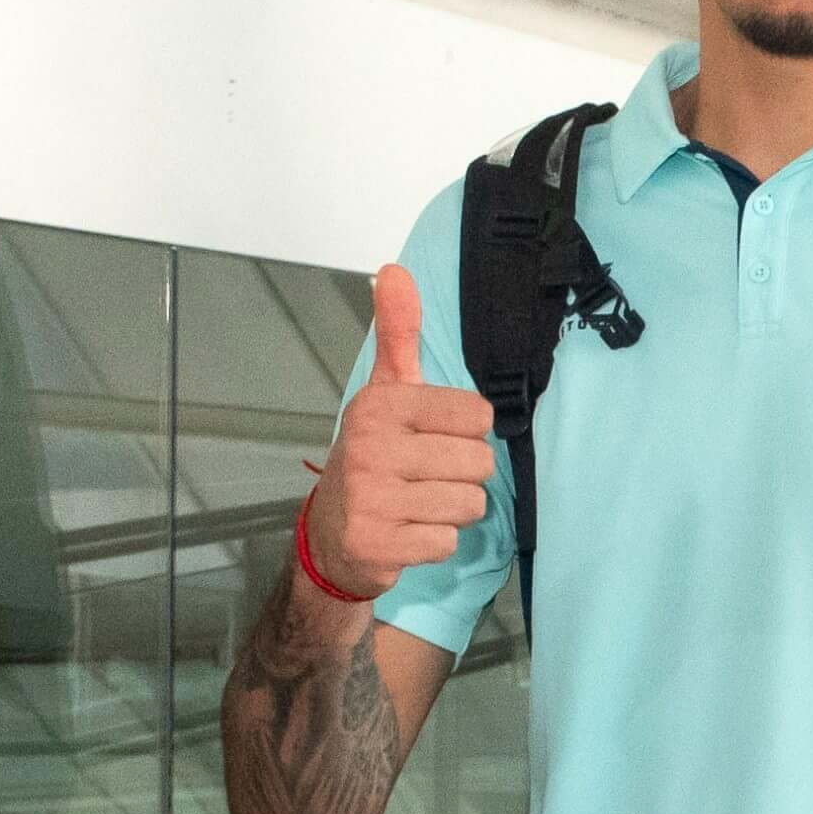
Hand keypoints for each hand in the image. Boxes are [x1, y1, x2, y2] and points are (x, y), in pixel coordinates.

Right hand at [305, 266, 494, 600]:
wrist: (331, 533)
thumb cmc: (375, 457)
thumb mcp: (387, 391)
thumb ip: (398, 333)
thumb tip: (394, 269)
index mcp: (382, 404)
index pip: (479, 417)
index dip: (467, 433)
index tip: (433, 438)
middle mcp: (371, 446)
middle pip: (481, 464)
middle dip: (463, 475)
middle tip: (425, 476)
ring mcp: (370, 497)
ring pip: (470, 504)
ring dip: (452, 511)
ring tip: (418, 503)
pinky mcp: (375, 544)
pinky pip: (448, 542)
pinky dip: (435, 542)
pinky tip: (407, 531)